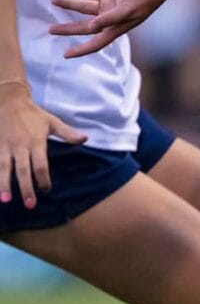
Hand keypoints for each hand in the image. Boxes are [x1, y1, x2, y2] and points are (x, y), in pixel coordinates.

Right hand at [0, 82, 86, 207]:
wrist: (7, 98)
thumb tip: (86, 138)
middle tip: (30, 205)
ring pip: (3, 168)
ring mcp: (4, 146)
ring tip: (5, 200)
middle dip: (26, 188)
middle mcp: (19, 146)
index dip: (44, 179)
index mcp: (35, 142)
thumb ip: (67, 133)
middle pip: (23, 170)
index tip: (46, 191)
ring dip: (4, 184)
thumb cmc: (32, 113)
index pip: (41, 165)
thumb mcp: (51, 121)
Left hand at [49, 0, 175, 58]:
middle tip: (51, 30)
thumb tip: (92, 26)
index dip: (80, 50)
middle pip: (85, 28)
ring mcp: (109, 9)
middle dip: (68, 29)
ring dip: (70, 5)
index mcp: (116, 29)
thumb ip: (110, 18)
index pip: (95, 44)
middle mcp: (110, 21)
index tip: (66, 55)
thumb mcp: (127, 10)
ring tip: (54, 0)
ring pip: (85, 9)